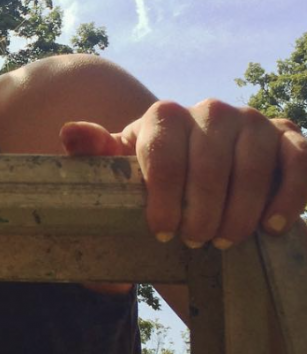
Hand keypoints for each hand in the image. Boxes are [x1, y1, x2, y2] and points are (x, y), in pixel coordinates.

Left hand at [60, 99, 306, 247]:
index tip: (162, 233)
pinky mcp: (288, 137)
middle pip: (210, 162)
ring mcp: (253, 121)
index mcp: (164, 115)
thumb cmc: (155, 173)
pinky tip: (270, 228)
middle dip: (202, 210)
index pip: (163, 152)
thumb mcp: (121, 166)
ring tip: (226, 241)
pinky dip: (288, 197)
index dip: (163, 197)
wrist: (201, 173)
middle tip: (196, 243)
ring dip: (241, 210)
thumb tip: (70, 133)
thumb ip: (95, 152)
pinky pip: (298, 162)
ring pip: (254, 165)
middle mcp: (210, 110)